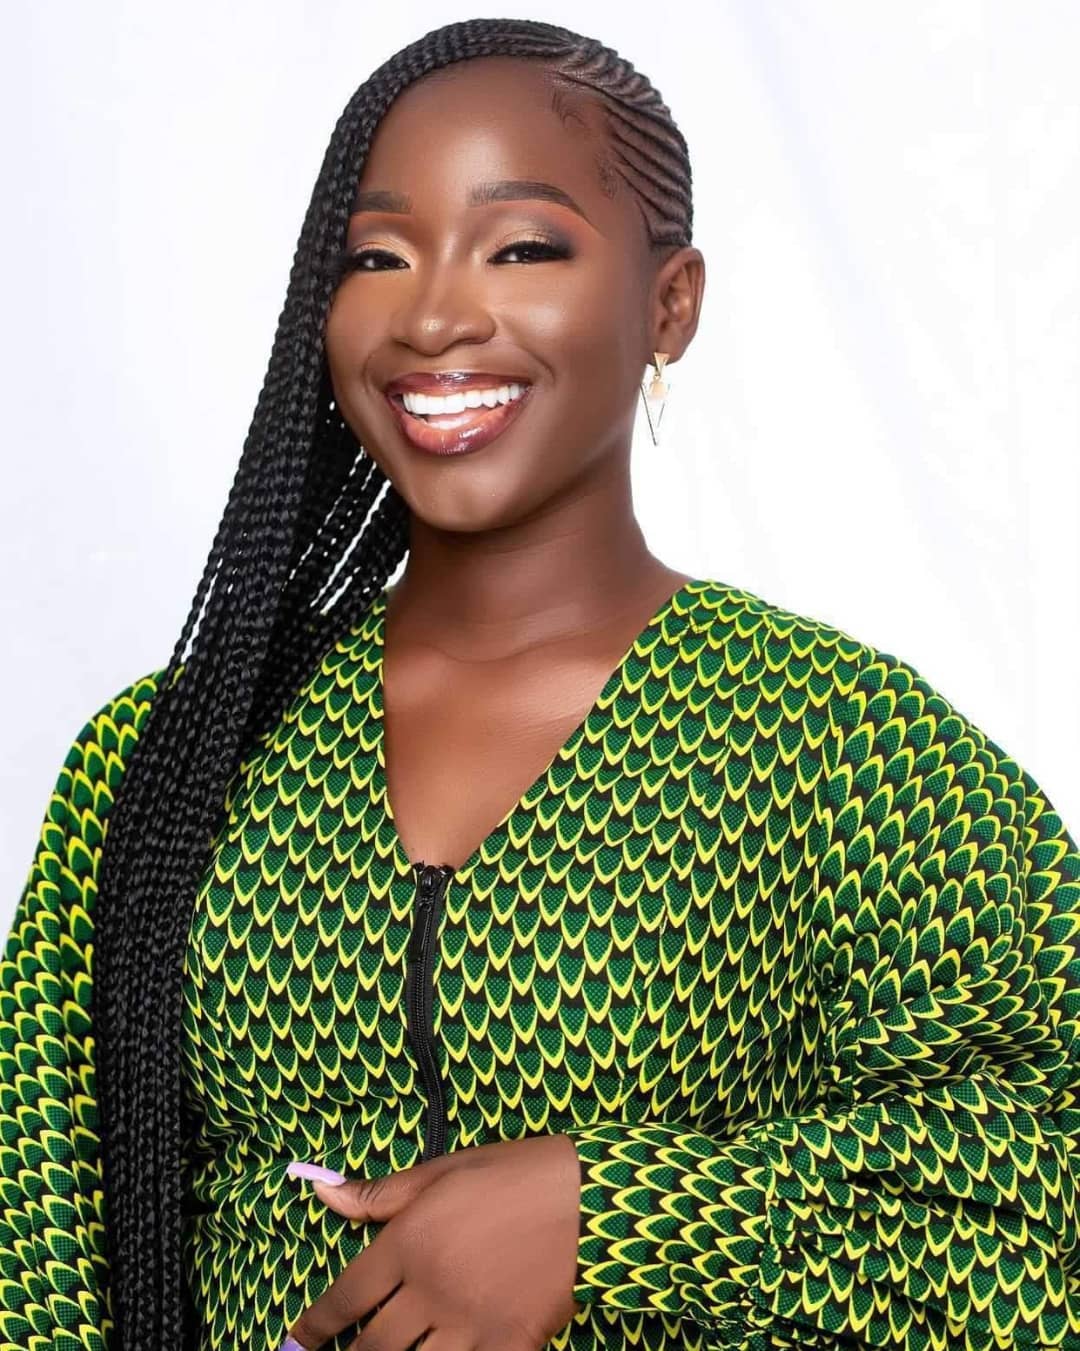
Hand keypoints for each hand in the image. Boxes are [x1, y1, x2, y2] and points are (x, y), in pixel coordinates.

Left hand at [280, 1132, 584, 1350]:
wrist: (589, 1197)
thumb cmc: (515, 1174)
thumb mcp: (444, 1170)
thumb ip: (381, 1193)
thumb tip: (323, 1193)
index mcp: (408, 1242)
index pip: (347, 1296)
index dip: (316, 1327)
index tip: (298, 1342)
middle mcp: (429, 1288)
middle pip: (373, 1346)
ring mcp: (468, 1323)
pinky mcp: (507, 1344)